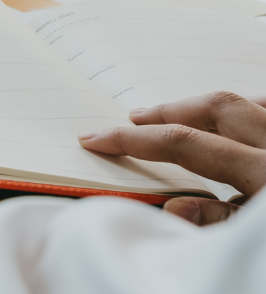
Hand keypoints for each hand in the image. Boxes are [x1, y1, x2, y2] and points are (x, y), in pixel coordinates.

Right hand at [79, 91, 265, 224]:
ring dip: (207, 106)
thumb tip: (173, 207)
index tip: (96, 138)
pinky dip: (250, 109)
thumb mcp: (257, 244)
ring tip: (179, 112)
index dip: (133, 139)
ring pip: (250, 102)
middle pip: (216, 107)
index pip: (183, 142)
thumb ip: (220, 223)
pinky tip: (237, 119)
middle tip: (134, 118)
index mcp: (264, 171)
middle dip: (168, 110)